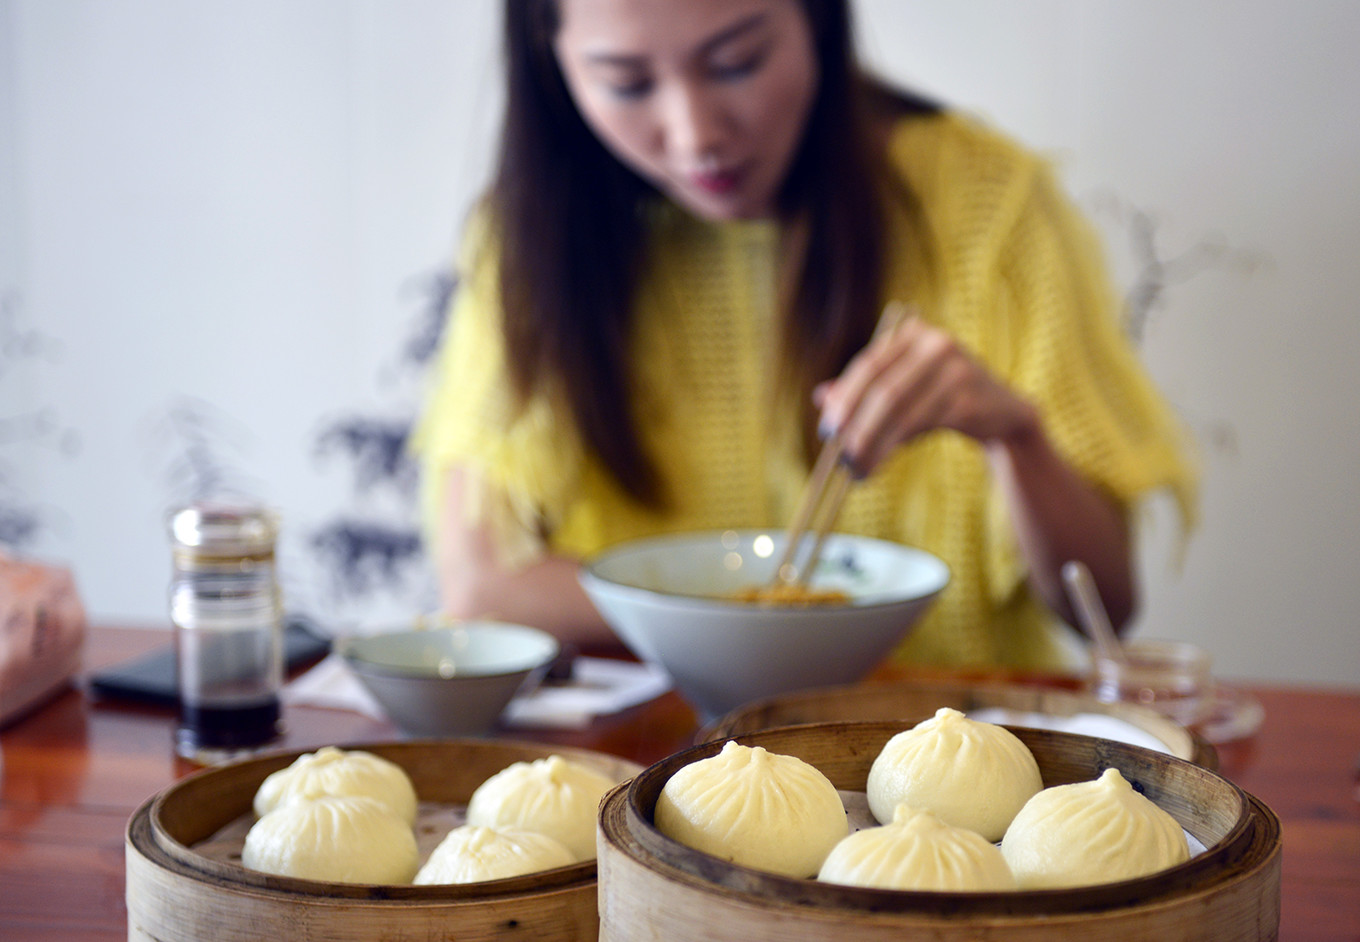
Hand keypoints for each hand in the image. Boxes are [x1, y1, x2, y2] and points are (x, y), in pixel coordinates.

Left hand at [814, 315, 1038, 475]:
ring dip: (872, 444)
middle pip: (882, 390)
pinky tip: (880, 462)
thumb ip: (865, 389)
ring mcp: (956, 369)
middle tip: (839, 457)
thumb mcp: (904, 388)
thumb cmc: (943, 401)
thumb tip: (822, 397)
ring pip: (899, 411)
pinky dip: (894, 446)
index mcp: (913, 334)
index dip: (844, 399)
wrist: (1003, 415)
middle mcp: (935, 343)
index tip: (826, 430)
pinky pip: (920, 425)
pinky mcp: (969, 398)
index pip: (868, 365)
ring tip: (856, 468)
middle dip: (856, 427)